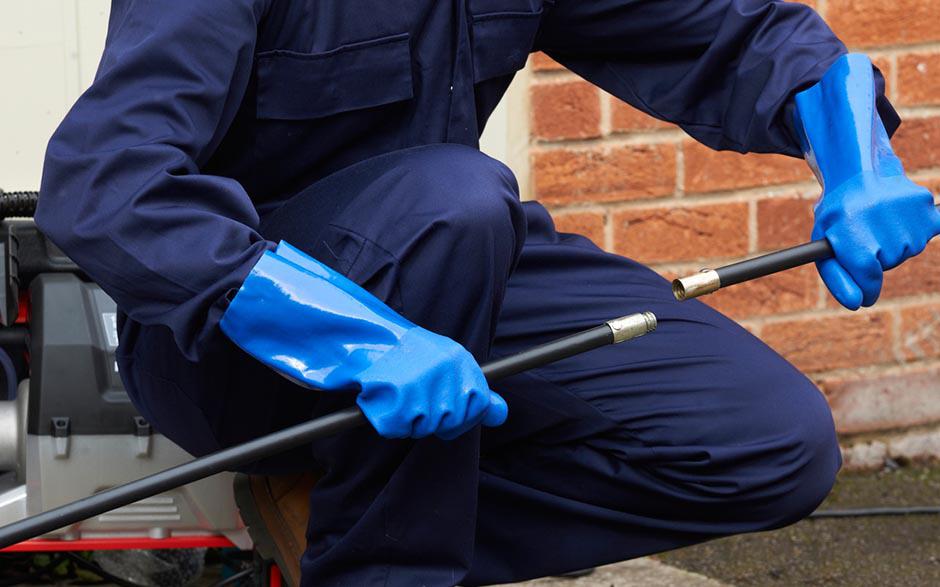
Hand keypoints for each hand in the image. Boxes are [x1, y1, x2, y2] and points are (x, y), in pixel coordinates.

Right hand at [221, 241, 506, 440]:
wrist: (352, 330)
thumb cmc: (396, 353)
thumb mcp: (441, 365)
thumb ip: (472, 390)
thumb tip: (503, 414)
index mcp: (459, 359)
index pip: (476, 405)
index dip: (457, 413)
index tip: (437, 403)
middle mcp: (446, 370)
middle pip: (452, 422)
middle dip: (431, 420)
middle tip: (409, 396)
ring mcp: (421, 384)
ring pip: (423, 428)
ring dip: (405, 417)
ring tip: (391, 390)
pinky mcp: (394, 396)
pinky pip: (395, 428)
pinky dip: (383, 418)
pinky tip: (376, 394)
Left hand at [813, 172, 939, 308]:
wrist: (855, 174)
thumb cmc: (837, 217)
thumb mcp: (824, 245)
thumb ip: (837, 278)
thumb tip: (858, 304)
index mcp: (852, 239)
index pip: (868, 279)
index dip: (867, 288)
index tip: (866, 293)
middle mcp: (882, 228)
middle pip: (887, 264)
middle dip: (875, 257)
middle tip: (863, 235)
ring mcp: (907, 217)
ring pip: (906, 250)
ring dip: (893, 242)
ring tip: (876, 221)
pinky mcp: (925, 207)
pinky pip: (931, 229)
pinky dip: (920, 228)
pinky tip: (904, 218)